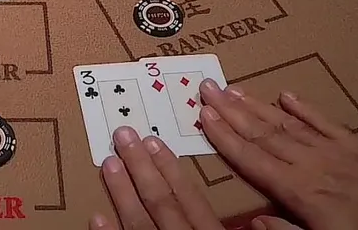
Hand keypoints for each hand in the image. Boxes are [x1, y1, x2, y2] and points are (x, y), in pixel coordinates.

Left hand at [90, 126, 234, 229]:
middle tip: (124, 136)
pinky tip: (96, 216)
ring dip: (123, 192)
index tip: (155, 141)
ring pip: (140, 222)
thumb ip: (245, 229)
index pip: (192, 198)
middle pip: (162, 201)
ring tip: (109, 163)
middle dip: (142, 167)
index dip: (172, 168)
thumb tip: (261, 218)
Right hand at [198, 80, 357, 229]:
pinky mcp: (356, 146)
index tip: (202, 115)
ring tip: (232, 88)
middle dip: (231, 110)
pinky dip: (303, 108)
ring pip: (286, 123)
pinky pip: (323, 122)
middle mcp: (311, 163)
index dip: (224, 136)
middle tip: (206, 87)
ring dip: (256, 105)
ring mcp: (334, 150)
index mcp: (299, 190)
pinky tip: (285, 95)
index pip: (252, 158)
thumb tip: (251, 220)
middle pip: (262, 133)